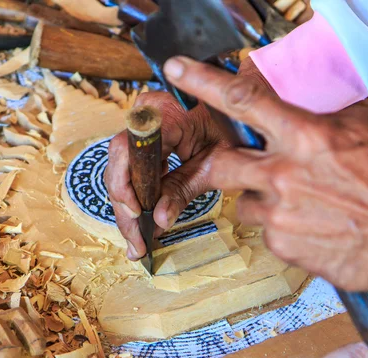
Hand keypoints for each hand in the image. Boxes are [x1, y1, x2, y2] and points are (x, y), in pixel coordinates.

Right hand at [106, 58, 269, 260]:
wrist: (247, 105)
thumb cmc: (238, 127)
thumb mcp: (213, 163)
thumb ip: (183, 189)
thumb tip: (159, 220)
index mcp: (163, 113)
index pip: (126, 150)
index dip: (124, 185)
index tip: (135, 214)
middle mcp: (146, 115)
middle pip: (120, 166)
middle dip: (126, 209)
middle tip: (136, 243)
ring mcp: (144, 126)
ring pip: (123, 172)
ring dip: (129, 209)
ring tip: (137, 242)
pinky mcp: (147, 140)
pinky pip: (134, 170)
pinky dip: (138, 198)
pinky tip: (142, 225)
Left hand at [163, 56, 367, 290]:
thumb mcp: (362, 130)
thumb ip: (323, 113)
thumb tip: (301, 96)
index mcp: (302, 137)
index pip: (242, 101)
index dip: (203, 82)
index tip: (176, 70)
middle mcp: (282, 174)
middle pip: (220, 165)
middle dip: (212, 168)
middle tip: (225, 168)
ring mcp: (278, 213)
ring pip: (245, 203)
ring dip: (261, 200)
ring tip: (296, 203)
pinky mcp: (281, 244)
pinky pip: (266, 231)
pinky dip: (281, 227)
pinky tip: (309, 225)